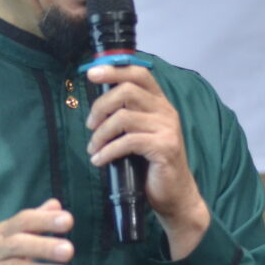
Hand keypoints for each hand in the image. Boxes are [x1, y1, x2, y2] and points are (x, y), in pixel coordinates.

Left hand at [85, 64, 210, 259]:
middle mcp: (166, 111)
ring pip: (123, 117)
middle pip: (127, 91)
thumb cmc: (152, 165)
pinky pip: (128, 141)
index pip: (138, 73)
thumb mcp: (140, 134)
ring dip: (101, 134)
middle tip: (90, 126)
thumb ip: (127, 115)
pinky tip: (99, 160)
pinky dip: (108, 151)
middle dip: (100, 106)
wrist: (175, 195)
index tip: (91, 73)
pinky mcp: (164, 148)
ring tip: (93, 148)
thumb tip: (96, 107)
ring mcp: (167, 129)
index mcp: (160, 103)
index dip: (114, 69)